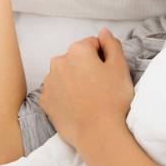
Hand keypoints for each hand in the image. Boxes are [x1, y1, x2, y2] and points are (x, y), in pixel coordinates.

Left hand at [39, 28, 134, 150]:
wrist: (98, 133)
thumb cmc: (113, 99)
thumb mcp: (120, 67)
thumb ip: (112, 44)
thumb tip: (103, 32)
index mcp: (78, 51)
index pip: (93, 44)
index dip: (104, 57)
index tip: (109, 72)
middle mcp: (58, 62)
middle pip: (76, 58)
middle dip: (87, 66)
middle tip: (102, 85)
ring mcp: (49, 83)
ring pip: (65, 74)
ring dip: (75, 80)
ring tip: (90, 97)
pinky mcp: (45, 101)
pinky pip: (57, 90)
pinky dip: (66, 94)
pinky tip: (78, 105)